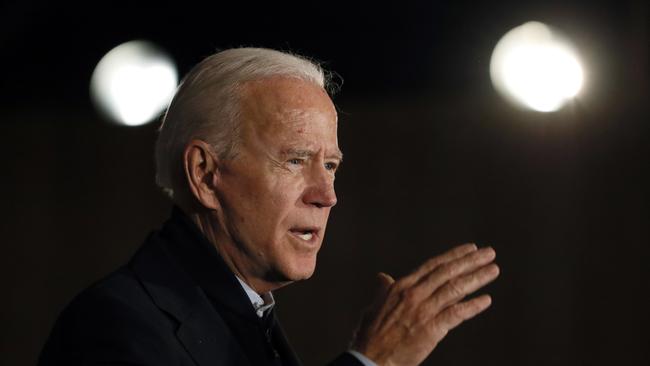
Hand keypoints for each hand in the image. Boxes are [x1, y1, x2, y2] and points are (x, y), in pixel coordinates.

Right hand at [351, 244, 498, 365]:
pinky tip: (486, 300)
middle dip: (470, 261)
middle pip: (447, 272)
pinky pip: (456, 314)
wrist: (370, 358)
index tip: (470, 249)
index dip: (454, 256)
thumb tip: (383, 277)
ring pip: (455, 289)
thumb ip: (383, 290)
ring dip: (477, 278)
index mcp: (402, 287)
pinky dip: (472, 307)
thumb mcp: (374, 306)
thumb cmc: (370, 335)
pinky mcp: (431, 329)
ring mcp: (423, 311)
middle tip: (489, 253)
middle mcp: (414, 294)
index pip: (433, 265)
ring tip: (493, 270)